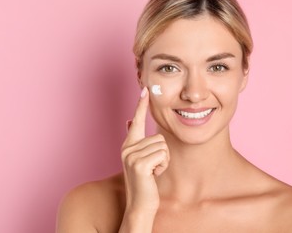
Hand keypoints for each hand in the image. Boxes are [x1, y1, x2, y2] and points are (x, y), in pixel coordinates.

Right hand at [121, 87, 169, 213]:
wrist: (141, 204)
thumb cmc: (144, 181)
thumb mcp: (140, 159)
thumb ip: (135, 139)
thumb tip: (129, 121)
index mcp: (129, 144)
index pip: (137, 120)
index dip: (141, 104)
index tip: (145, 89)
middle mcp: (127, 148)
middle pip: (159, 136)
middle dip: (162, 154)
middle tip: (153, 167)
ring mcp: (131, 155)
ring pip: (162, 145)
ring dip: (163, 160)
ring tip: (152, 171)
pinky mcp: (139, 164)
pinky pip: (162, 155)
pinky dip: (163, 166)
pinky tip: (153, 175)